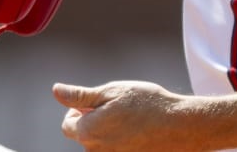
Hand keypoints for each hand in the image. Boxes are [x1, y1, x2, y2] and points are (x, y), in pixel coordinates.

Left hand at [53, 80, 200, 151]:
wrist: (179, 125)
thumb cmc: (146, 104)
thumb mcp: (112, 92)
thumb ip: (80, 96)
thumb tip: (56, 91)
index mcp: (88, 131)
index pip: (67, 125)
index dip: (79, 111)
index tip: (99, 102)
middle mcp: (96, 151)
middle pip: (84, 136)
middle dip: (94, 122)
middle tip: (119, 108)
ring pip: (101, 145)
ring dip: (108, 133)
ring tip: (131, 120)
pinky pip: (116, 150)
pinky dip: (123, 142)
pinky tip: (138, 132)